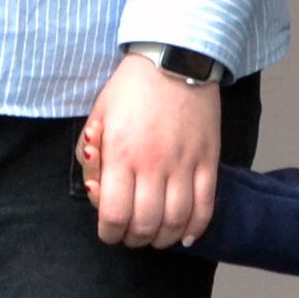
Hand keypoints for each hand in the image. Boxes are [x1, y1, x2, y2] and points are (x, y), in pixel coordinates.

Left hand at [84, 56, 221, 249]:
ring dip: (164, 238)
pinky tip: (185, 235)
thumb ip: (89, 157)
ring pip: (177, 220)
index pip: (115, 214)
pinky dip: (196, 227)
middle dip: (134, 238)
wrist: (174, 59)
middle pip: (146, 224)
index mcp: (121, 154)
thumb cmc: (130, 89)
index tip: (109, 231)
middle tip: (131, 234)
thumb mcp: (97, 117)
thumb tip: (96, 193)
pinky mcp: (209, 159)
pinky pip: (206, 204)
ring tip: (156, 236)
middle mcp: (153, 164)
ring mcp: (185, 163)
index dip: (109, 233)